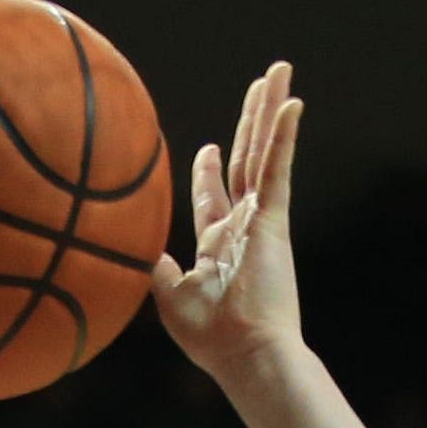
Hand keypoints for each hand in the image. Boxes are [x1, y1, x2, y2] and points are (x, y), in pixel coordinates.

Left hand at [154, 63, 304, 380]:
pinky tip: (292, 103)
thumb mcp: (169, 297)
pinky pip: (278, 167)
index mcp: (217, 245)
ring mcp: (261, 219)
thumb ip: (155, 268)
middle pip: (245, 160)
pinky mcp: (274, 219)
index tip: (207, 147)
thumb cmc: (210, 338)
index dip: (208, 171)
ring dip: (270, 110)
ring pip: (263, 150)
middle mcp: (243, 225)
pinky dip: (284, 135)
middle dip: (250, 122)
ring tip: (280, 72)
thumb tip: (135, 251)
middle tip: (260, 87)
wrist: (246, 355)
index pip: (213, 197)